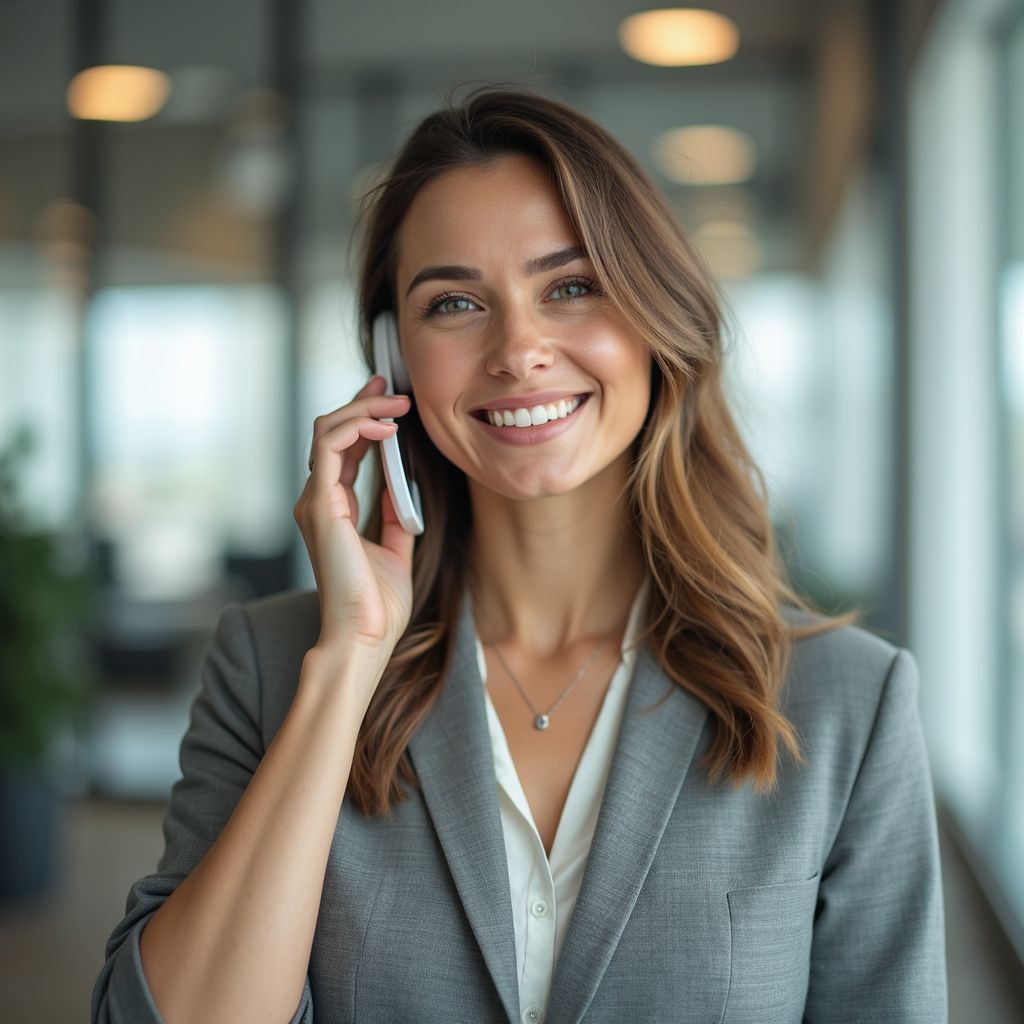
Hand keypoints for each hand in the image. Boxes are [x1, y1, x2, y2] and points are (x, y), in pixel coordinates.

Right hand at [293, 374, 414, 661]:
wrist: (364, 637)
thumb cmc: (377, 604)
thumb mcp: (395, 547)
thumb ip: (395, 513)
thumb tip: (404, 482)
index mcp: (333, 508)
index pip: (343, 448)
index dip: (365, 417)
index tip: (392, 399)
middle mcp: (318, 499)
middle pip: (333, 431)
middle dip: (364, 403)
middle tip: (397, 391)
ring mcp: (315, 500)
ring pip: (328, 429)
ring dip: (364, 410)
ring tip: (398, 406)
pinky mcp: (319, 504)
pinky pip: (329, 446)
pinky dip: (357, 427)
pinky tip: (387, 429)